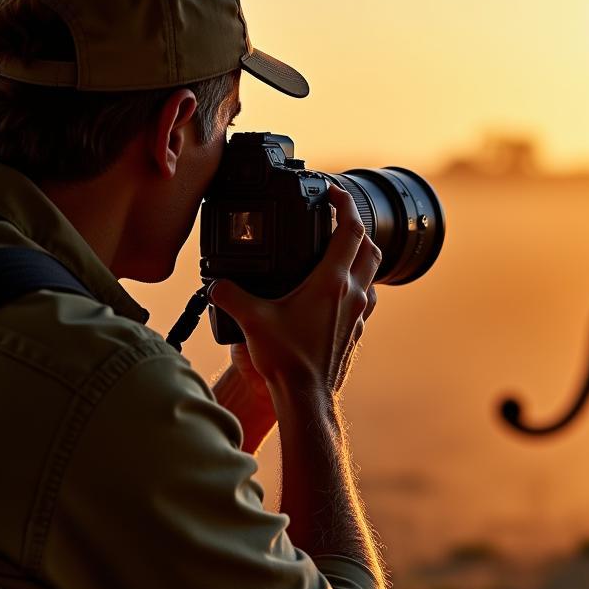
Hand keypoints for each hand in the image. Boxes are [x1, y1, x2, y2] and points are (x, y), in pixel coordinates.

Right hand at [209, 184, 379, 399]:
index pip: (350, 230)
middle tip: (338, 216)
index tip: (333, 191)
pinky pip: (366, 297)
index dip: (344, 204)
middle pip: (370, 246)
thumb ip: (229, 296)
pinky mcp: (356, 330)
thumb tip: (215, 284)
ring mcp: (358, 313)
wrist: (307, 397)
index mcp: (331, 282)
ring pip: (372, 271)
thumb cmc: (286, 361)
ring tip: (341, 248)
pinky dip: (357, 283)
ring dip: (362, 254)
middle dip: (356, 225)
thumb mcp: (251, 321)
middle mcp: (352, 294)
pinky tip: (338, 289)